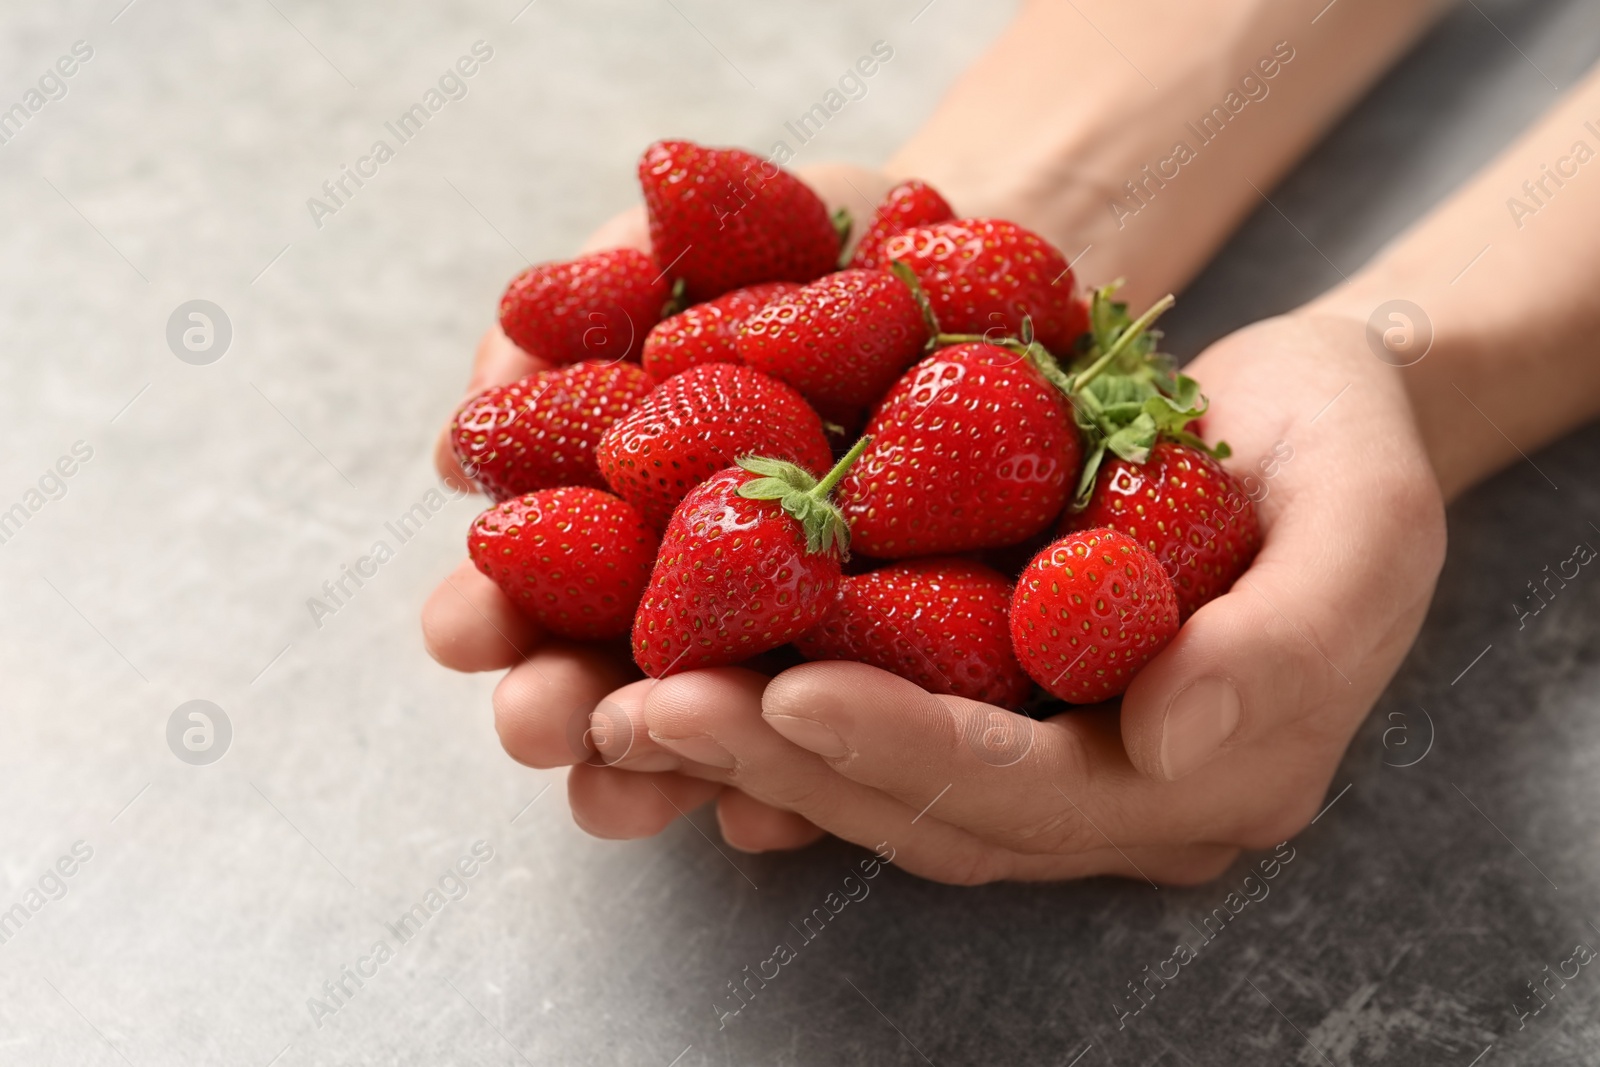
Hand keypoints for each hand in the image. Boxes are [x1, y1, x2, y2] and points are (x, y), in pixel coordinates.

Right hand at [420, 163, 898, 843]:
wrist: (1003, 268)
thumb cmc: (836, 244)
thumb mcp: (712, 226)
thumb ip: (587, 307)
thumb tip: (455, 448)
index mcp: (642, 510)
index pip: (548, 582)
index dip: (497, 611)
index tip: (460, 632)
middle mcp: (715, 595)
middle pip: (619, 677)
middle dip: (564, 708)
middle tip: (533, 724)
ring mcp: (818, 648)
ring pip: (727, 735)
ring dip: (666, 768)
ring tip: (620, 793)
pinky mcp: (932, 685)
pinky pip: (868, 755)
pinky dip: (812, 790)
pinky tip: (767, 822)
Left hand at [575, 311, 1447, 882]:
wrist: (1302, 418)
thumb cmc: (1342, 452)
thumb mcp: (1367, 518)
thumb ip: (1289, 644)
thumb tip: (1171, 737)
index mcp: (1199, 778)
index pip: (1029, 785)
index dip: (905, 746)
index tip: (786, 690)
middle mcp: (1102, 794)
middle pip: (922, 803)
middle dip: (779, 760)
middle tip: (640, 711)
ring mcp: (1037, 752)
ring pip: (872, 779)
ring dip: (743, 744)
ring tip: (618, 700)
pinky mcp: (982, 696)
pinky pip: (862, 714)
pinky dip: (766, 695)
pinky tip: (669, 659)